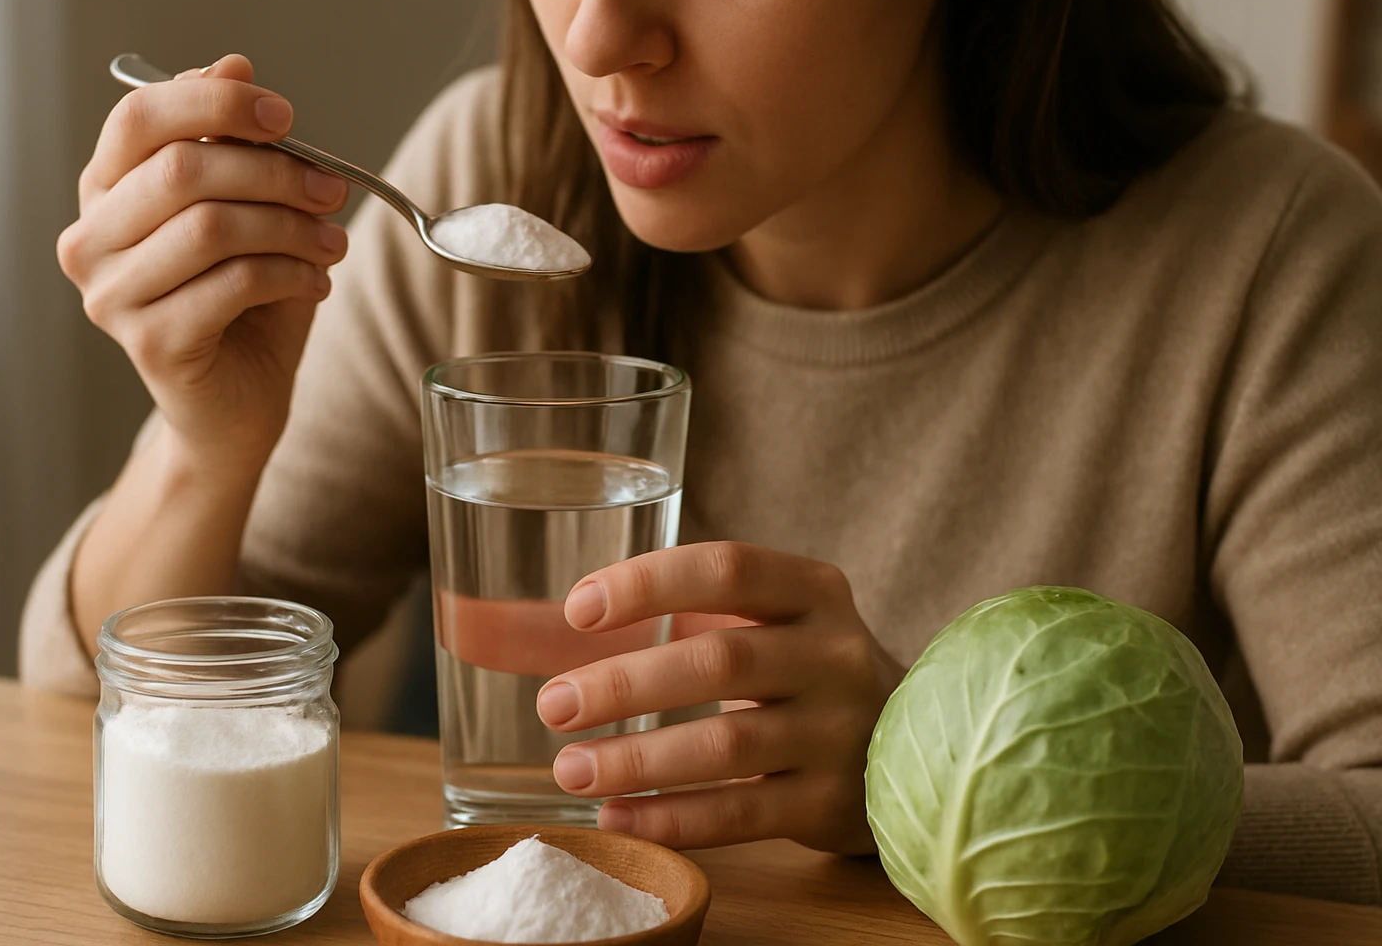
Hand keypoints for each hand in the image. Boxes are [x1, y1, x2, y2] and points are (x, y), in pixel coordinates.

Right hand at [56, 54, 349, 470]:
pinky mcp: (148, 343)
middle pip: (181, 171)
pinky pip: (232, 284)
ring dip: (291, 228)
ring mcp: (110, 295)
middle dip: (275, 173)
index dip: (214, 103)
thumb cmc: (243, 302)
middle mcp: (88, 239)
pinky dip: (291, 276)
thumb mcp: (247, 209)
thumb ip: (234, 144)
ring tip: (332, 245)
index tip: (285, 115)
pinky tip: (317, 285)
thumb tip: (234, 63)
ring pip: (212, 228)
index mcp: (105, 190)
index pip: (138, 117)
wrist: (237, 405)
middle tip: (333, 190)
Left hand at [536, 541, 901, 852]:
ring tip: (569, 769)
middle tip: (551, 705)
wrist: (904, 742)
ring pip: (729, 747)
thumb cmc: (789, 668)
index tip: (576, 607)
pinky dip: (673, 819)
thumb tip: (485, 624)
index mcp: (810, 588)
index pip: (728, 569)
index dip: (650, 583)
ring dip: (638, 760)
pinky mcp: (833, 804)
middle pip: (720, 661)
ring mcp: (841, 732)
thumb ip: (637, 622)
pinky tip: (616, 819)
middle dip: (624, 683)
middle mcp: (833, 653)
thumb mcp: (738, 625)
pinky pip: (744, 816)